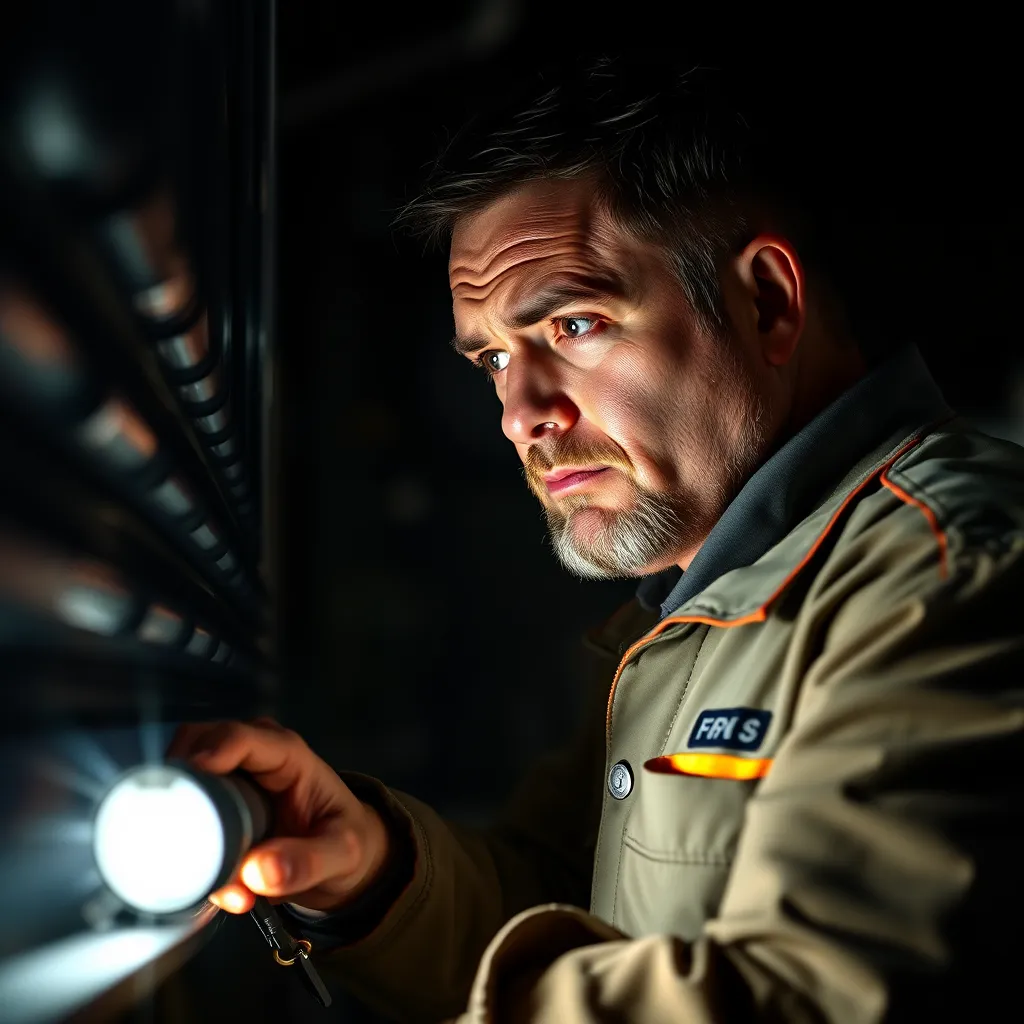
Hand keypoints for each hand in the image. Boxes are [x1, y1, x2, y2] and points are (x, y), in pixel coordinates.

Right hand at [166, 717, 389, 913]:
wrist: (338, 858)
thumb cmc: (344, 840)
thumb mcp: (342, 854)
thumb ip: (307, 862)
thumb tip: (257, 873)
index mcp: (288, 755)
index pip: (242, 738)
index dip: (211, 750)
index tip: (187, 777)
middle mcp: (253, 758)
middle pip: (197, 743)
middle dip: (177, 777)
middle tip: (170, 823)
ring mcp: (229, 779)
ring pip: (180, 772)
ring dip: (174, 810)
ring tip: (195, 863)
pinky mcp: (214, 805)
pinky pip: (182, 806)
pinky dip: (178, 835)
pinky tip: (208, 881)